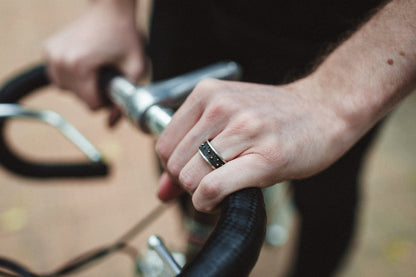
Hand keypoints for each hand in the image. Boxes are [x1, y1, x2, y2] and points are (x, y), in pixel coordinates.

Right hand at [43, 1, 144, 119]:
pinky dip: (70, 77)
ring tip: (96, 71)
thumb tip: (109, 125)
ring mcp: (52, 54)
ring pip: (65, 90)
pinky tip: (84, 67)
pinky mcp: (48, 50)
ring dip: (81, 87)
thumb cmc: (125, 36)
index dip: (107, 101)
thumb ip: (126, 100)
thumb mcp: (135, 69)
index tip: (114, 87)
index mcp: (80, 66)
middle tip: (107, 77)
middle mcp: (61, 60)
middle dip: (94, 94)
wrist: (111, 10)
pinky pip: (57, 77)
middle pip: (78, 98)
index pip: (91, 104)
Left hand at [156, 78, 355, 211]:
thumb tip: (162, 191)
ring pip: (190, 178)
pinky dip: (208, 203)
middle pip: (174, 164)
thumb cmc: (275, 116)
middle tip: (212, 182)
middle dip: (187, 183)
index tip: (192, 173)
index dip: (173, 168)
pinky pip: (213, 188)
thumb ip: (189, 150)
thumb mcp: (227, 119)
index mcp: (207, 93)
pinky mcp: (265, 157)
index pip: (163, 145)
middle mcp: (221, 107)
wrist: (324, 110)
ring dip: (200, 194)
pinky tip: (221, 201)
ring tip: (222, 188)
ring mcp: (244, 130)